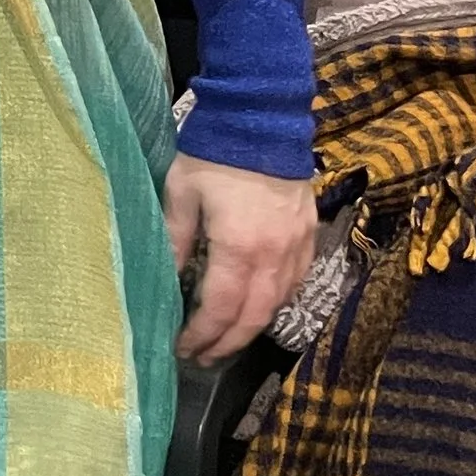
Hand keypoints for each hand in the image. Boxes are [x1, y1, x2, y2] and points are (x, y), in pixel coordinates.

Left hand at [165, 152, 317, 363]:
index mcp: (239, 248)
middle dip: (227, 343)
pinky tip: (258, 306)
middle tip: (203, 357)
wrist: (262, 118)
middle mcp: (274, 256)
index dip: (202, 335)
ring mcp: (297, 247)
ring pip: (278, 304)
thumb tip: (165, 281)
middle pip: (254, 317)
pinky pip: (296, 282)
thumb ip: (175, 241)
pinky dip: (275, 302)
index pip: (221, 309)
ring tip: (227, 339)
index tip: (183, 347)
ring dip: (252, 327)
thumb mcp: (181, 194)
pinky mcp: (309, 235)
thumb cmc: (213, 154)